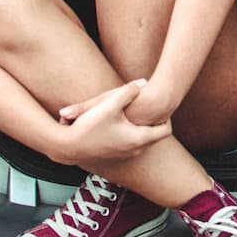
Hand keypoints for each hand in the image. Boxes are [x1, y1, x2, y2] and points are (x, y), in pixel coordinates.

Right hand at [56, 80, 170, 164]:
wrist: (68, 147)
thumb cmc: (89, 126)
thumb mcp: (109, 105)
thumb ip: (127, 92)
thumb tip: (143, 82)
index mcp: (138, 138)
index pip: (165, 130)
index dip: (167, 116)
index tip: (163, 106)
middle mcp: (135, 149)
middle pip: (156, 135)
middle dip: (156, 121)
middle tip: (155, 106)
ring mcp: (126, 154)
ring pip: (144, 139)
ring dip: (144, 127)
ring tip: (140, 112)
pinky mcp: (116, 154)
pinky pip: (133, 143)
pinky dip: (133, 133)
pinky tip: (124, 121)